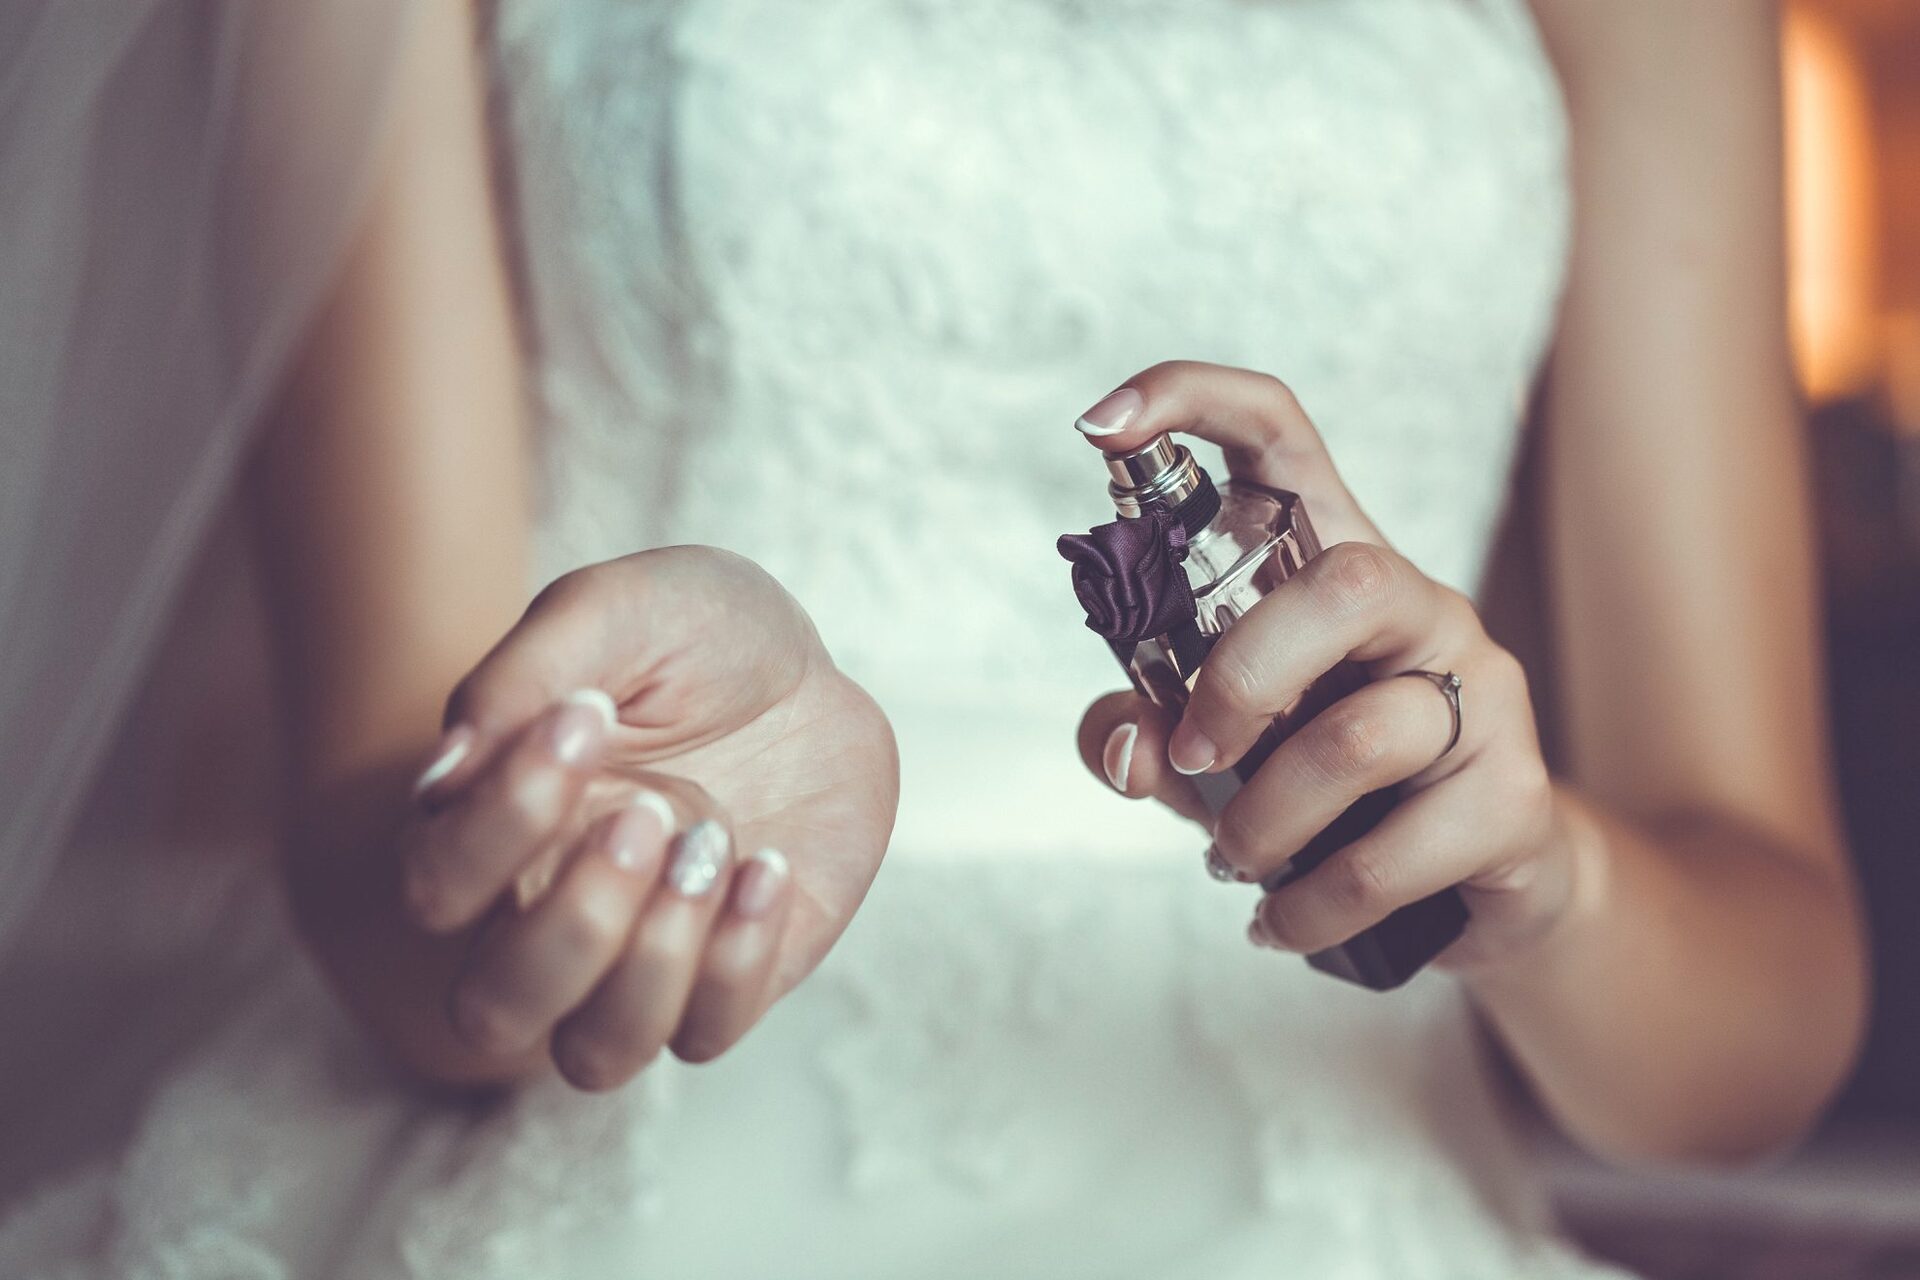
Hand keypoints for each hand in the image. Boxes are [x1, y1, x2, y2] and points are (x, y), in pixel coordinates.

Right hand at [401, 546, 897, 1087]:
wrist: (806, 667)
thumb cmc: (691, 636)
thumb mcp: (614, 610)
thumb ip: (522, 674)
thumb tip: (445, 773)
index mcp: (496, 829)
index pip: (437, 889)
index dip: (502, 821)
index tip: (587, 714)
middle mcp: (553, 910)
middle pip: (495, 1010)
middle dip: (575, 926)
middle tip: (654, 810)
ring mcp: (645, 953)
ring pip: (596, 1057)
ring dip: (654, 963)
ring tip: (713, 844)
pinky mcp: (736, 971)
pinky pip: (709, 1032)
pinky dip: (739, 960)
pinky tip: (771, 864)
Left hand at [1074, 362, 1574, 968]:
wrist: (1473, 894)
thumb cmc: (1321, 798)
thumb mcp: (1207, 759)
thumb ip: (1139, 736)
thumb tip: (1123, 744)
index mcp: (1327, 566)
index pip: (1279, 437)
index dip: (1192, 402)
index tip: (1098, 427)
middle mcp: (1416, 607)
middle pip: (1349, 581)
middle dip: (1242, 680)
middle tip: (1194, 755)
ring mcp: (1481, 694)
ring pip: (1360, 737)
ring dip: (1262, 824)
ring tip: (1235, 863)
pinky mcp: (1513, 796)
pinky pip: (1390, 854)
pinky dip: (1309, 905)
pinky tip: (1280, 923)